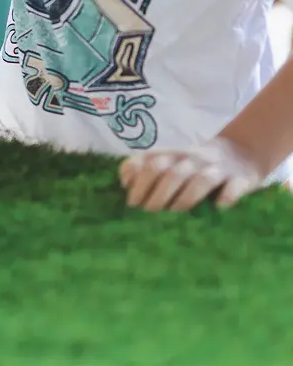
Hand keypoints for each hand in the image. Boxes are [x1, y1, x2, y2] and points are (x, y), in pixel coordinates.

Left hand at [119, 136, 266, 211]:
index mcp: (173, 154)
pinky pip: (233, 188)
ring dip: (185, 199)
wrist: (239, 153)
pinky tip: (218, 207)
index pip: (150, 162)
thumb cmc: (192, 165)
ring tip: (176, 212)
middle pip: (172, 173)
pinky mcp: (241, 179)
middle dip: (157, 194)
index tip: (132, 202)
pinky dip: (225, 198)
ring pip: (200, 181)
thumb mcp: (168, 161)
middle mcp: (193, 159)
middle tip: (150, 212)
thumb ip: (144, 169)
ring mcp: (218, 168)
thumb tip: (124, 182)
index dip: (138, 182)